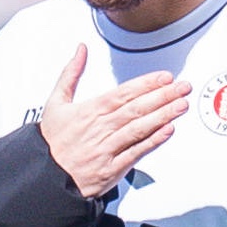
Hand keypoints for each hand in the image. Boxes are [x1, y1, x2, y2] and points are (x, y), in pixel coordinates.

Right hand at [39, 44, 190, 198]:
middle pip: (136, 109)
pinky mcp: (111, 169)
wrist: (43, 176)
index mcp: (88, 111)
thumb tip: (81, 50)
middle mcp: (99, 129)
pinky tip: (167, 131)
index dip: (146, 84)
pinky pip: (136, 153)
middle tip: (182, 87)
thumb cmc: (52, 141)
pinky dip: (153, 141)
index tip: (164, 77)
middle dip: (163, 96)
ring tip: (181, 105)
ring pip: (139, 129)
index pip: (123, 94)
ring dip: (163, 116)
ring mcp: (106, 149)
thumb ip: (70, 74)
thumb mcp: (55, 103)